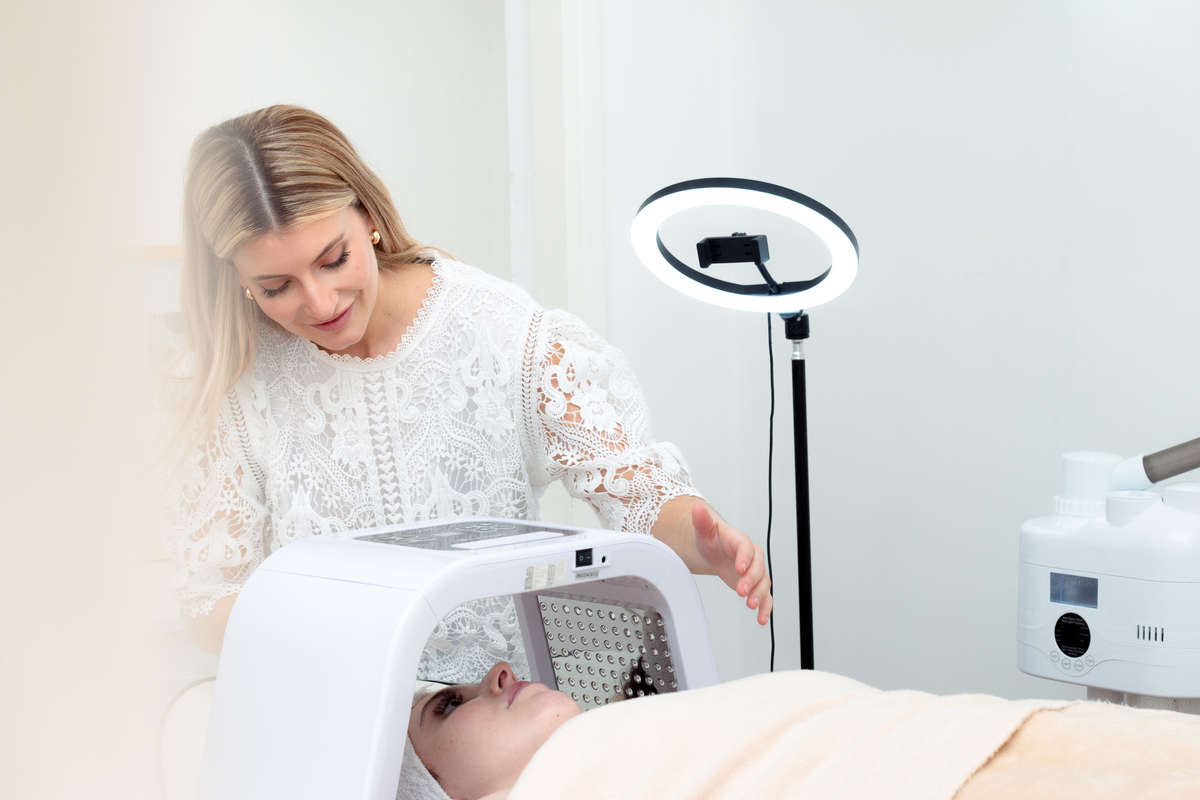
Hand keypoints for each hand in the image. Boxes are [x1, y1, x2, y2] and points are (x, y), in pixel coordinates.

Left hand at [690, 502, 772, 625]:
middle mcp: (752, 556)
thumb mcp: (704, 530)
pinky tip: (762, 619)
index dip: (744, 558)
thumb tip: (697, 507)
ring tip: (751, 606)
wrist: (717, 548)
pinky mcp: (754, 584)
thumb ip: (702, 521)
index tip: (740, 569)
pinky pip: (765, 596)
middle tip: (741, 591)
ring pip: (764, 582)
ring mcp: (755, 571)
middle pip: (758, 567)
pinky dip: (766, 607)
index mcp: (740, 541)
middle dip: (751, 580)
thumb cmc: (713, 539)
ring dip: (760, 595)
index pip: (746, 548)